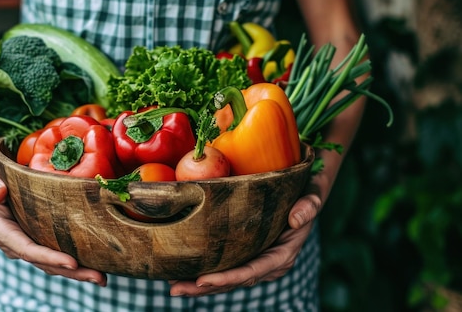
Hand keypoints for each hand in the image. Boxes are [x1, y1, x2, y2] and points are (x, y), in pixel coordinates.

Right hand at [0, 160, 107, 285]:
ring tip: (101, 277)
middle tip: (99, 278)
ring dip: (76, 272)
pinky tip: (93, 264)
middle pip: (44, 263)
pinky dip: (73, 263)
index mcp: (2, 230)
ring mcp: (25, 243)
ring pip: (51, 264)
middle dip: (71, 272)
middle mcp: (14, 243)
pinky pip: (54, 255)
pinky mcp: (36, 239)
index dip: (49, 257)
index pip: (27, 249)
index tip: (72, 262)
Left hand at [168, 182, 322, 296]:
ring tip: (173, 287)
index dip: (228, 278)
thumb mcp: (311, 196)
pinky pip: (223, 269)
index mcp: (282, 255)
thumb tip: (297, 218)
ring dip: (198, 286)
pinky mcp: (244, 256)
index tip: (203, 280)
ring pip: (225, 279)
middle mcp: (267, 265)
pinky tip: (181, 273)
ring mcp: (254, 262)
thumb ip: (308, 206)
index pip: (252, 271)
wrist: (303, 197)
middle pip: (233, 281)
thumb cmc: (305, 195)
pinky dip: (202, 273)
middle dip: (204, 288)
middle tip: (176, 289)